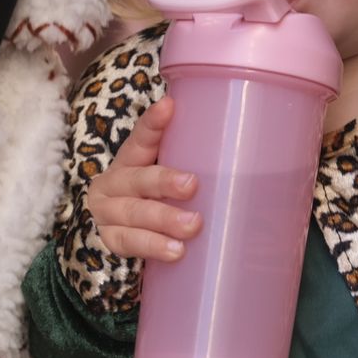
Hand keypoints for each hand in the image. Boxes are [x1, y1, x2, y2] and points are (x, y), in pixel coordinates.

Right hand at [83, 96, 202, 260]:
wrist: (114, 233)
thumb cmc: (152, 199)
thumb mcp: (163, 176)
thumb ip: (190, 163)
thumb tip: (249, 150)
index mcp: (130, 160)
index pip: (141, 137)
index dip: (153, 123)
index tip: (168, 107)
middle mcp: (115, 183)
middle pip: (138, 179)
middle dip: (164, 181)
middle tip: (191, 184)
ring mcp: (108, 213)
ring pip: (135, 213)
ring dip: (164, 220)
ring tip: (192, 225)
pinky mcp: (110, 240)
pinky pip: (130, 243)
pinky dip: (153, 247)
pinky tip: (175, 251)